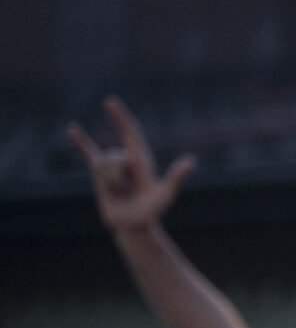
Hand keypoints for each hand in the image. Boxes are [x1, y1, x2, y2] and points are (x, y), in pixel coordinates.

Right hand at [68, 97, 195, 235]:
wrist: (133, 226)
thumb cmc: (151, 212)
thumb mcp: (164, 195)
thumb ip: (175, 178)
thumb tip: (190, 161)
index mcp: (142, 159)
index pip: (131, 132)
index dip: (120, 116)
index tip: (109, 101)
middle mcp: (126, 158)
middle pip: (112, 155)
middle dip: (116, 175)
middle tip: (127, 191)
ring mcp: (112, 165)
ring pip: (100, 163)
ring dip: (107, 181)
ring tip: (118, 192)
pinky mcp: (99, 173)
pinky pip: (87, 154)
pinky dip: (80, 142)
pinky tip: (72, 128)